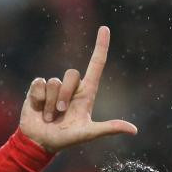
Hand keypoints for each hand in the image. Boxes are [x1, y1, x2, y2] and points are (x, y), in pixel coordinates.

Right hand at [19, 25, 137, 152]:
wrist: (40, 142)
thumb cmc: (66, 139)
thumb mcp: (89, 133)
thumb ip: (109, 129)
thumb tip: (134, 130)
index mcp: (86, 93)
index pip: (96, 65)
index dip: (101, 46)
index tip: (105, 28)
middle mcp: (72, 87)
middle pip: (72, 74)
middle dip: (65, 95)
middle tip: (60, 113)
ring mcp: (54, 86)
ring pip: (54, 81)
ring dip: (50, 103)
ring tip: (49, 116)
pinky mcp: (37, 87)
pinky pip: (39, 83)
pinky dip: (38, 99)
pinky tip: (38, 109)